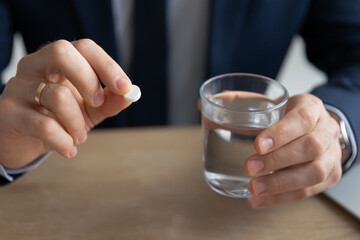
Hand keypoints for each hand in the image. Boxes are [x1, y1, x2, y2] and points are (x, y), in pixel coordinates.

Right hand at [0, 39, 131, 167]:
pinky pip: (44, 126)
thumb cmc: (59, 117)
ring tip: (79, 136)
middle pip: (61, 53)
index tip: (124, 87)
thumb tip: (130, 95)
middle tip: (98, 103)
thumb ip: (110, 101)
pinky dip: (64, 141)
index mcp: (58, 60)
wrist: (23, 140)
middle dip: (89, 80)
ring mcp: (18, 87)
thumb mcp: (89, 109)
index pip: (83, 47)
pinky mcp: (8, 113)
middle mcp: (35, 66)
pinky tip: (69, 149)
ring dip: (77, 122)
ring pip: (57, 96)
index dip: (107, 65)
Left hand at [245, 94, 341, 207]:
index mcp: (312, 107)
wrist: (316, 128)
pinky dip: (280, 198)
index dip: (281, 133)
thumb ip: (239, 101)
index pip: (302, 119)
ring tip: (254, 188)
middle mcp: (327, 131)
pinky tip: (258, 200)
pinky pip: (308, 191)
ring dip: (280, 184)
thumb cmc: (288, 116)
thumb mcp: (270, 101)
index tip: (257, 145)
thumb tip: (205, 102)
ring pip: (313, 173)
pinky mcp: (329, 176)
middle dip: (277, 160)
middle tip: (249, 167)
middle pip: (310, 147)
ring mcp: (332, 156)